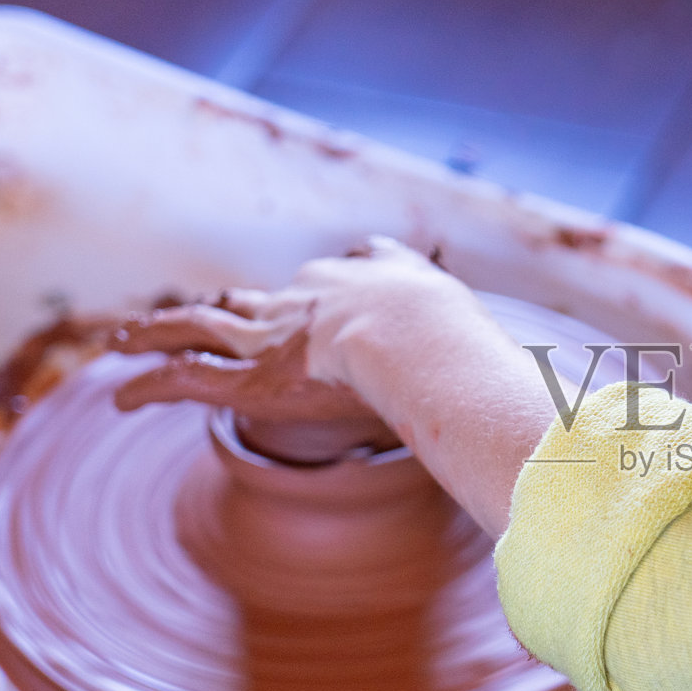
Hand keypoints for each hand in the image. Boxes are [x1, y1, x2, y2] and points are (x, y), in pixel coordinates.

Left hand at [118, 237, 554, 535]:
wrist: (414, 333)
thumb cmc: (458, 341)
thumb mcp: (496, 345)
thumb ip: (517, 376)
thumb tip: (574, 408)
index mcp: (367, 287)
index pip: (335, 282)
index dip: (321, 293)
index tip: (316, 296)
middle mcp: (311, 301)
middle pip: (258, 297)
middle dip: (230, 305)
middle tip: (208, 305)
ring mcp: (275, 335)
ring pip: (202, 326)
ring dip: (158, 330)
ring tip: (122, 335)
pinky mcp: (248, 375)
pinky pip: (185, 377)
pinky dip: (147, 383)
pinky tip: (116, 391)